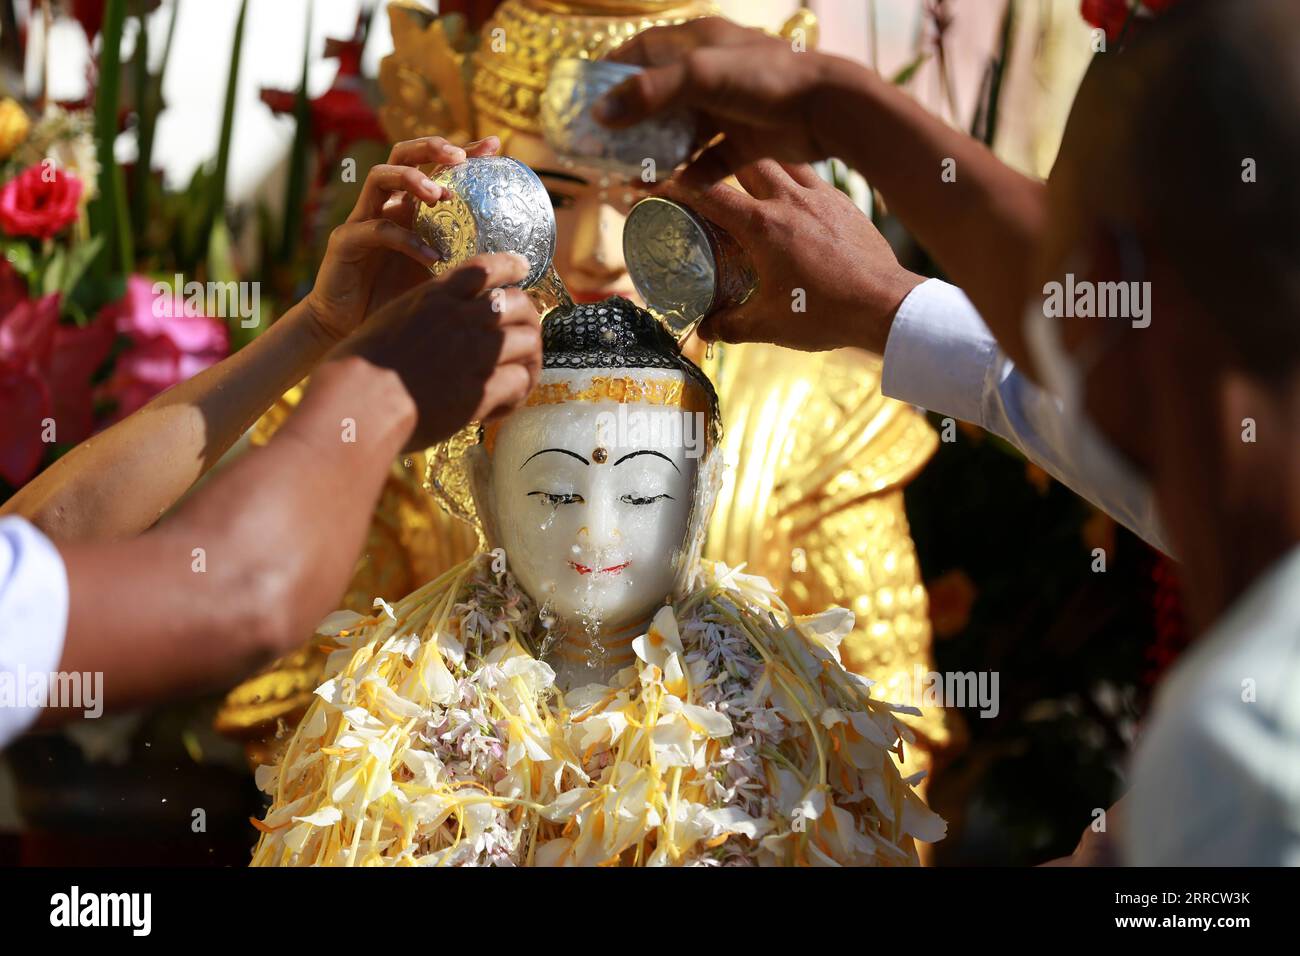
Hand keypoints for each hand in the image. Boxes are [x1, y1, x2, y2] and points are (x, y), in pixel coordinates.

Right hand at [304, 135, 501, 341]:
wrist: (351, 330)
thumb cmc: (397, 302)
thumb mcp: (441, 277)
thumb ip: (466, 261)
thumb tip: (515, 265)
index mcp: (411, 208)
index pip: (435, 167)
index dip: (463, 152)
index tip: (493, 145)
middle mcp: (386, 205)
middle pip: (403, 155)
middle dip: (431, 148)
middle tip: (459, 157)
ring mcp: (363, 219)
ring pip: (380, 177)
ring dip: (412, 179)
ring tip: (441, 195)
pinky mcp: (346, 241)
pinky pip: (375, 229)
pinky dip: (406, 239)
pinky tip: (432, 256)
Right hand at [328, 252, 541, 449]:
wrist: (359, 402)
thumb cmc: (357, 368)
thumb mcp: (389, 320)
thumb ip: (421, 315)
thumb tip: (435, 324)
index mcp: (435, 297)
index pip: (484, 269)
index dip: (509, 266)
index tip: (523, 267)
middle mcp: (461, 318)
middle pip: (517, 304)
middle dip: (529, 318)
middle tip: (529, 335)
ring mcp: (475, 353)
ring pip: (527, 342)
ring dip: (529, 359)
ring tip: (522, 375)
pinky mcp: (482, 390)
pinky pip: (518, 383)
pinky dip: (516, 394)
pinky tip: (500, 406)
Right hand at [596, 18, 844, 185]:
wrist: (827, 108)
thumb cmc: (765, 78)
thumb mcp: (700, 76)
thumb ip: (648, 93)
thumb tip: (601, 115)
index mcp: (698, 42)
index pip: (642, 50)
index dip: (612, 72)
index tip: (586, 99)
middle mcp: (711, 73)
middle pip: (659, 97)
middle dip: (631, 123)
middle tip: (603, 148)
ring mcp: (729, 108)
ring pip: (682, 133)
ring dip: (657, 155)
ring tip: (629, 177)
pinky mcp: (747, 140)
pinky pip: (710, 161)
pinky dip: (691, 175)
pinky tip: (673, 190)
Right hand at [658, 162, 921, 351]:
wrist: (886, 305)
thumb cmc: (825, 314)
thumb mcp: (769, 326)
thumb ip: (730, 324)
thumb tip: (705, 329)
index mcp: (762, 226)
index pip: (708, 194)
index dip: (678, 186)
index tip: (659, 183)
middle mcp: (788, 200)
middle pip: (743, 160)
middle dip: (718, 161)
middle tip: (702, 168)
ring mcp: (820, 196)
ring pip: (780, 161)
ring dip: (758, 162)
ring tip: (744, 170)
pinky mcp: (844, 202)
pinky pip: (811, 176)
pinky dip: (793, 178)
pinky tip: (791, 194)